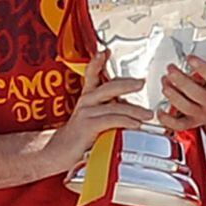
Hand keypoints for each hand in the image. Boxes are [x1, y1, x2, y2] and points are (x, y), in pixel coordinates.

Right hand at [52, 51, 152, 169]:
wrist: (58, 153)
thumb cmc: (77, 138)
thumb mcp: (91, 121)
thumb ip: (107, 112)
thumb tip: (130, 110)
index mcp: (86, 98)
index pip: (91, 75)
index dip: (97, 62)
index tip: (105, 52)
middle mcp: (85, 102)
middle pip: (108, 87)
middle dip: (126, 83)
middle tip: (141, 82)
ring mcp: (86, 113)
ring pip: (114, 105)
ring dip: (134, 109)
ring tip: (148, 114)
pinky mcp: (87, 126)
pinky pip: (111, 120)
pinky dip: (126, 121)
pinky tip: (136, 124)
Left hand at [158, 42, 205, 142]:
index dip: (202, 68)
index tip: (191, 58)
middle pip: (196, 93)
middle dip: (180, 80)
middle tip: (170, 69)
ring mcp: (202, 113)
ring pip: (185, 107)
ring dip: (172, 94)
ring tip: (165, 81)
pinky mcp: (192, 122)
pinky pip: (179, 125)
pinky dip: (167, 119)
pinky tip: (159, 109)